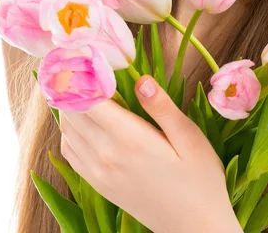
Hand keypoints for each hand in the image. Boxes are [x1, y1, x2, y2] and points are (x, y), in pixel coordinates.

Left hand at [59, 75, 240, 232]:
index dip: (80, 73)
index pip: (88, 98)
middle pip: (71, 111)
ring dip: (69, 104)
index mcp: (129, 139)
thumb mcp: (189, 138)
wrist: (195, 229)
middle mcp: (106, 155)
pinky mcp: (98, 185)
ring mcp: (98, 173)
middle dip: (70, 83)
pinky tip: (84, 118)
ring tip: (81, 83)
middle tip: (79, 61)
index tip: (82, 52)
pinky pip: (70, 150)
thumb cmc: (200, 179)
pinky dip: (69, 129)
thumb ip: (161, 107)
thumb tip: (140, 79)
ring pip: (66, 129)